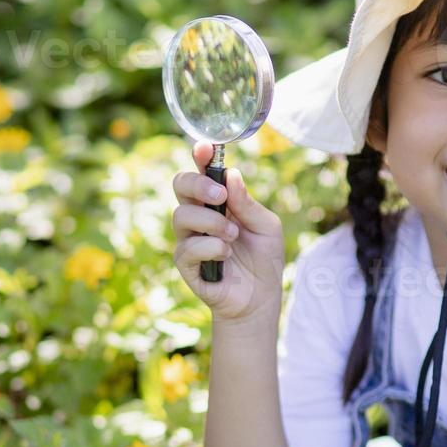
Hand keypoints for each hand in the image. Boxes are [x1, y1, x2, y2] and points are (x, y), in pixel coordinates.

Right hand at [170, 140, 284, 322]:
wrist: (260, 298)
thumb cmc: (263, 258)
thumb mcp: (266, 226)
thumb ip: (248, 203)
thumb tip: (231, 176)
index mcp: (218, 201)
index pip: (202, 172)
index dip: (200, 157)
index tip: (205, 148)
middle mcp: (199, 215)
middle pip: (180, 185)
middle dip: (198, 185)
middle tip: (220, 196)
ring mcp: (189, 238)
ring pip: (180, 216)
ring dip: (211, 222)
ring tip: (233, 235)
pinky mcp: (185, 263)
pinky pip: (187, 247)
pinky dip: (210, 248)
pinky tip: (226, 255)